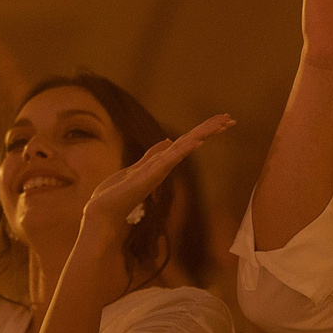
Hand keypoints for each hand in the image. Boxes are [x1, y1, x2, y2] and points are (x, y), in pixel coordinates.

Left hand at [81, 114, 238, 245]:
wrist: (101, 213)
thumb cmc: (116, 194)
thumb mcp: (135, 168)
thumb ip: (151, 155)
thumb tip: (166, 141)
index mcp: (160, 163)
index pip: (186, 142)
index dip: (203, 130)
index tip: (222, 121)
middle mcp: (163, 167)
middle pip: (190, 142)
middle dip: (210, 130)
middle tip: (231, 119)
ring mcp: (158, 172)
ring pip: (184, 147)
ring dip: (203, 134)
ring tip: (222, 123)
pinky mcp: (150, 176)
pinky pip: (170, 160)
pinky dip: (184, 149)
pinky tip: (197, 140)